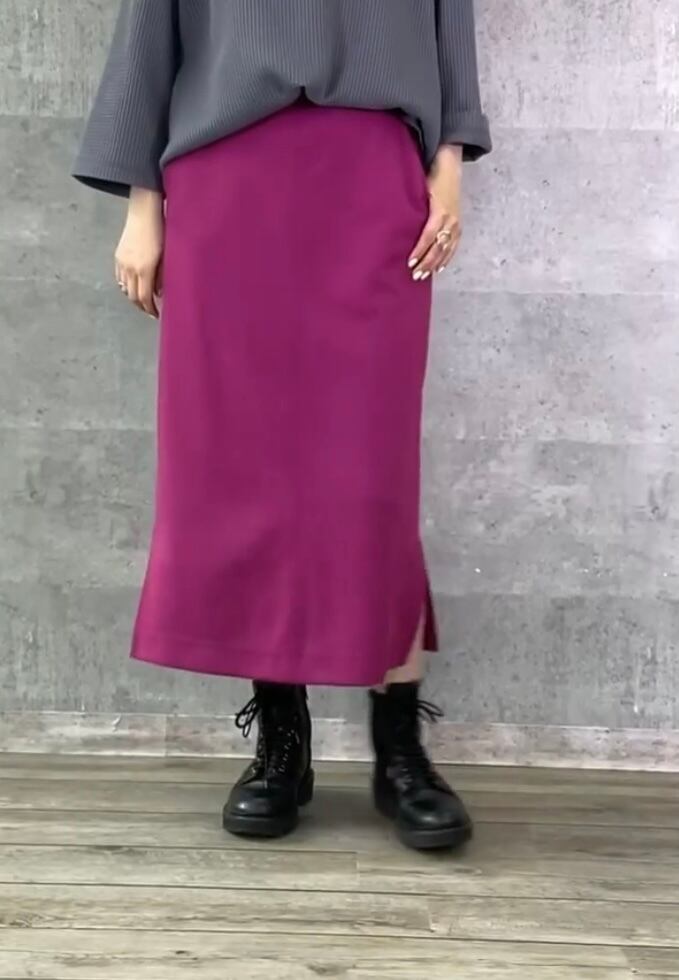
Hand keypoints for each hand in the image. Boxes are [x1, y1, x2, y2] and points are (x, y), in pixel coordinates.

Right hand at [115, 188, 164, 317]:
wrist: (143, 212)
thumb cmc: (160, 232)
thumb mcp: (166, 256)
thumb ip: (162, 277)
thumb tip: (158, 293)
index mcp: (144, 269)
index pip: (145, 298)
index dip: (150, 309)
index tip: (157, 315)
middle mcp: (130, 268)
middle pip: (133, 297)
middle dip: (142, 307)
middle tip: (151, 311)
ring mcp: (122, 263)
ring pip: (125, 289)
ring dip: (133, 297)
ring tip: (143, 301)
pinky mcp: (118, 257)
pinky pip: (120, 278)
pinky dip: (126, 286)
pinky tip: (134, 286)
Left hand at [408, 144, 462, 280]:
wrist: (450, 167)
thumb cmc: (431, 178)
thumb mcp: (421, 191)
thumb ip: (413, 208)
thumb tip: (397, 225)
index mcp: (440, 212)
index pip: (428, 236)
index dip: (420, 250)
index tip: (410, 262)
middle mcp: (450, 221)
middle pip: (438, 247)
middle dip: (426, 263)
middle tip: (415, 275)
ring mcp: (456, 224)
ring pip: (446, 249)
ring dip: (435, 264)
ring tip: (424, 275)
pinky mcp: (459, 226)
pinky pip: (453, 247)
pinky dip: (446, 258)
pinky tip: (439, 268)